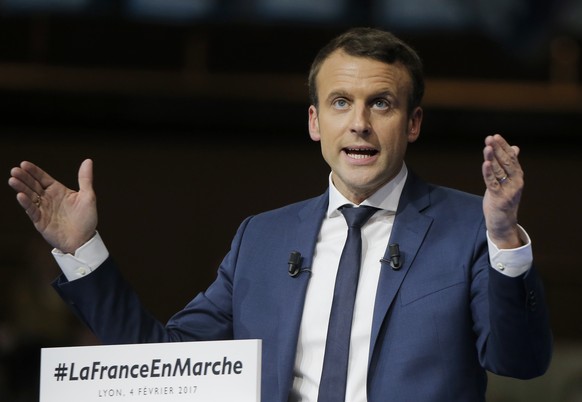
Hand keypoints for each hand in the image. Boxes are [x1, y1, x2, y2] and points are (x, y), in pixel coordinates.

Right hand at [8, 159, 97, 253]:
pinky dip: (26, 203)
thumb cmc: (86, 219)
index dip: (34, 171)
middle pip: (33, 185)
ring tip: (13, 180)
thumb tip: (88, 160)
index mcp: (58, 191)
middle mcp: (49, 198)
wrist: (83, 241)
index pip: (43, 178)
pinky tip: (20, 195)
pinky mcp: (40, 221)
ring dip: (21, 188)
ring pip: (29, 196)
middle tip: (14, 170)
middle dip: (24, 177)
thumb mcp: (88, 196)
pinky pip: (32, 210)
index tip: (24, 164)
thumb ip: (85, 179)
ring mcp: (43, 209)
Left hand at [482, 134, 523, 248]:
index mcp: (518, 175)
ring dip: (492, 158)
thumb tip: (515, 148)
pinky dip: (488, 172)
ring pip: (499, 171)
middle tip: (490, 138)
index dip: (503, 146)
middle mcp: (516, 181)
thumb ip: (510, 165)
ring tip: (487, 147)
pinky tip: (485, 163)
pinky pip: (493, 183)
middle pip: (506, 162)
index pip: (511, 157)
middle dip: (497, 149)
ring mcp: (509, 190)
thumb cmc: (503, 199)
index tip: (495, 136)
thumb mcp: (507, 181)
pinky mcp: (499, 198)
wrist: (503, 222)